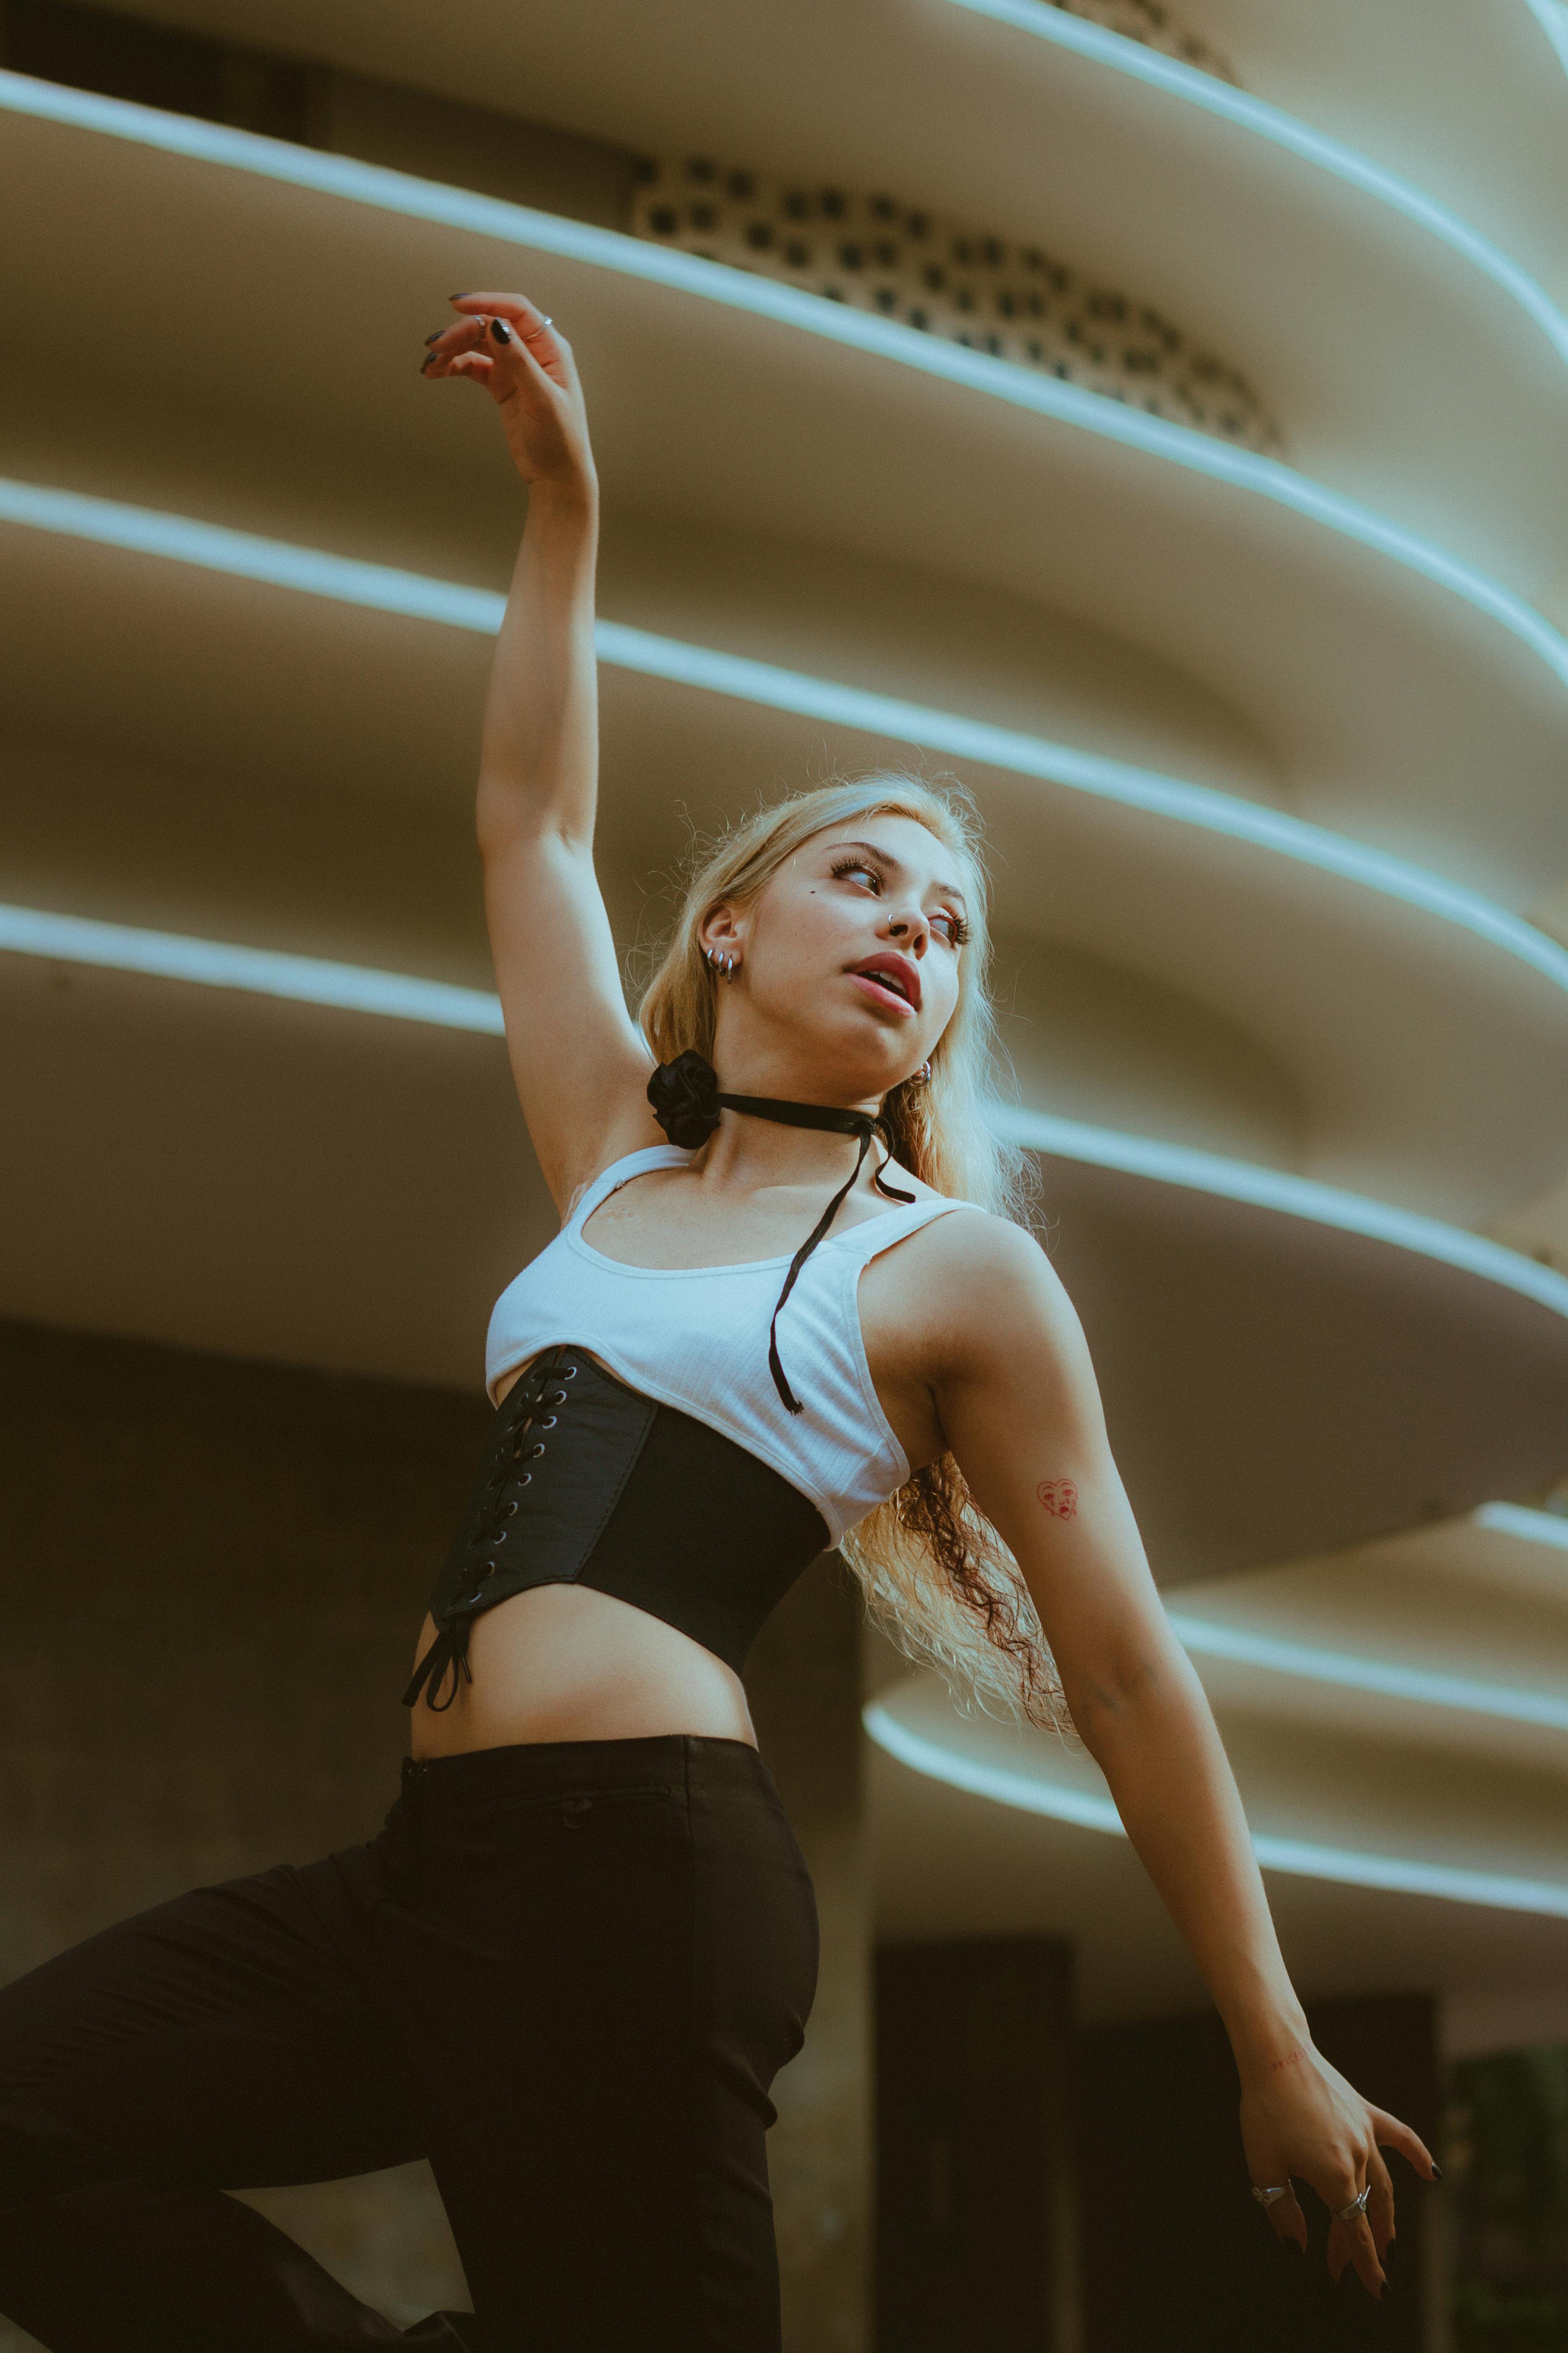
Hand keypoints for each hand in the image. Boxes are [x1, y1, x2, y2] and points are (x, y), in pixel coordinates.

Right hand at [420, 291, 595, 497]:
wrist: (557, 478)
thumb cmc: (561, 441)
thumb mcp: (542, 400)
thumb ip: (520, 362)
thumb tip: (497, 325)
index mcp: (550, 349)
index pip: (516, 311)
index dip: (487, 301)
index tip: (457, 305)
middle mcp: (532, 352)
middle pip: (490, 326)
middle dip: (461, 332)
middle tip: (436, 347)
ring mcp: (515, 368)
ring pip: (478, 345)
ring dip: (453, 349)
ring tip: (430, 366)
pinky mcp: (502, 385)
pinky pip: (473, 366)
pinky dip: (454, 366)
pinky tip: (437, 372)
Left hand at [1239, 2041, 1437, 2297]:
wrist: (1275, 2054)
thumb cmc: (1264, 2110)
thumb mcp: (1264, 2167)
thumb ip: (1284, 2212)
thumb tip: (1300, 2248)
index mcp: (1333, 2175)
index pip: (1353, 2231)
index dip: (1364, 2264)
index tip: (1377, 2291)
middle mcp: (1357, 2156)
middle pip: (1362, 2211)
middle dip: (1357, 2245)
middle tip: (1343, 2271)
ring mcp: (1365, 2132)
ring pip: (1381, 2184)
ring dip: (1383, 2216)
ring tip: (1386, 2243)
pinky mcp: (1364, 2111)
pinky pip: (1398, 2137)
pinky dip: (1417, 2156)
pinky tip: (1434, 2175)